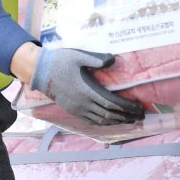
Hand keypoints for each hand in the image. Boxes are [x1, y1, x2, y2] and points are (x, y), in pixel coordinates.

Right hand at [28, 45, 143, 126]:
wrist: (39, 71)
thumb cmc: (60, 61)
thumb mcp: (78, 55)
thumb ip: (97, 59)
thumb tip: (113, 60)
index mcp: (87, 90)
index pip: (112, 103)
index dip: (127, 107)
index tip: (139, 107)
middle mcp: (83, 103)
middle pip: (109, 114)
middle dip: (127, 116)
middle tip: (141, 116)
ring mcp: (77, 109)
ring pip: (101, 120)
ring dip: (117, 121)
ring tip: (130, 120)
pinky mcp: (72, 110)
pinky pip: (91, 121)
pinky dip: (103, 123)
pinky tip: (110, 121)